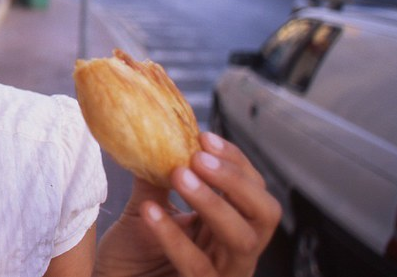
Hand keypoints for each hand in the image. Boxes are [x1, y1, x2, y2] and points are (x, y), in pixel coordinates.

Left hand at [93, 132, 280, 276]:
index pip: (253, 189)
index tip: (204, 137)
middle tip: (198, 157)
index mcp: (228, 225)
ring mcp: (223, 274)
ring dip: (212, 202)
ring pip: (241, 240)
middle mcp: (233, 251)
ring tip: (178, 174)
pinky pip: (199, 267)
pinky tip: (150, 212)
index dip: (234, 161)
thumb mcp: (147, 206)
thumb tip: (158, 134)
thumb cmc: (131, 254)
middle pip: (265, 213)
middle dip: (236, 180)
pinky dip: (175, 237)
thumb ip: (158, 176)